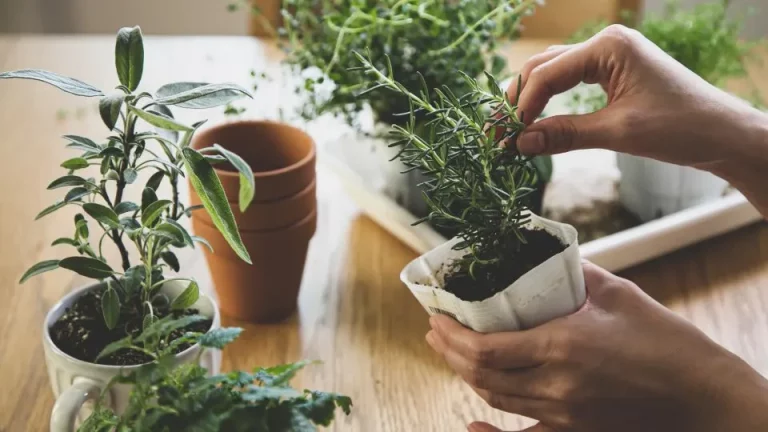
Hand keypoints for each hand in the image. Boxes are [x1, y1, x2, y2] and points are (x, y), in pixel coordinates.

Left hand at [426, 261, 767, 431]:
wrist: (706, 399)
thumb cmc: (668, 343)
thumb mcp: (619, 296)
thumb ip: (575, 273)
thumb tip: (545, 254)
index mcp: (561, 346)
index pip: (484, 347)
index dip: (451, 334)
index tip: (436, 316)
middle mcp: (555, 386)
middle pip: (480, 374)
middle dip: (449, 351)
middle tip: (437, 330)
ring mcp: (563, 416)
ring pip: (496, 399)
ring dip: (467, 376)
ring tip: (453, 353)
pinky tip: (473, 427)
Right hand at [510, 24, 767, 215]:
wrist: (723, 134)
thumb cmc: (680, 128)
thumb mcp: (617, 132)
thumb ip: (564, 135)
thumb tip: (520, 144)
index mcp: (609, 47)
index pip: (548, 74)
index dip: (522, 106)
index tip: (504, 137)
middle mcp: (607, 44)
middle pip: (544, 67)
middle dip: (519, 99)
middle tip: (497, 132)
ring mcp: (611, 57)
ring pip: (554, 74)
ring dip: (531, 100)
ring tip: (511, 129)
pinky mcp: (615, 73)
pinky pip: (571, 83)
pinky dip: (551, 103)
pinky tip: (537, 122)